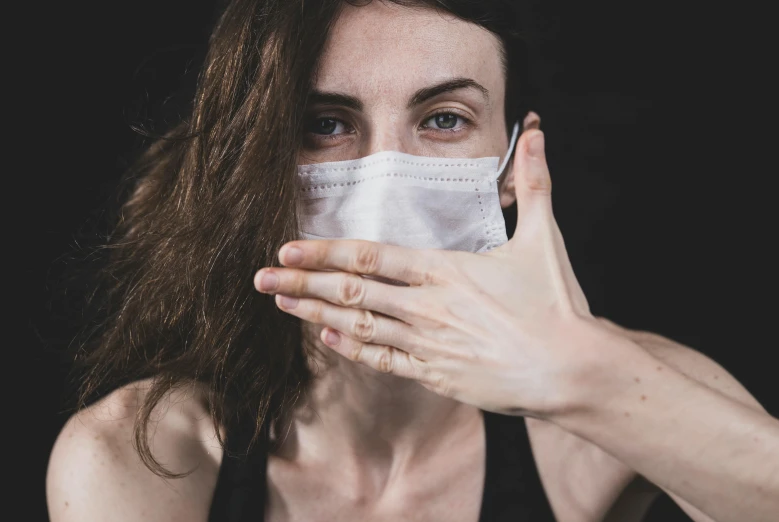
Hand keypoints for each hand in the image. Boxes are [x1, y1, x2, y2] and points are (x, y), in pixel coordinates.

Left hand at [254, 129, 615, 416]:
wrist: (571, 370)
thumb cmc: (556, 305)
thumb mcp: (544, 238)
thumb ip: (534, 184)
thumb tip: (536, 134)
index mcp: (446, 270)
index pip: (370, 256)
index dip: (324, 251)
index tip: (288, 247)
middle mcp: (427, 307)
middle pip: (351, 292)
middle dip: (301, 281)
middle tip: (261, 277)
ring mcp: (427, 344)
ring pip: (357, 326)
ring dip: (315, 312)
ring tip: (280, 303)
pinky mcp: (435, 375)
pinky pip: (383, 360)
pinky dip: (352, 348)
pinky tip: (326, 338)